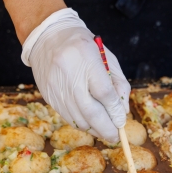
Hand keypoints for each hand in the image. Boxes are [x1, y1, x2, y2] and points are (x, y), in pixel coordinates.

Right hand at [22, 8, 130, 141]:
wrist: (48, 36)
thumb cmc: (83, 47)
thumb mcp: (107, 58)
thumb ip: (118, 84)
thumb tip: (123, 112)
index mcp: (86, 57)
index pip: (104, 92)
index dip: (115, 111)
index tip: (122, 121)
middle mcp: (69, 73)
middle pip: (90, 110)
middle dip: (105, 128)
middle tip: (115, 136)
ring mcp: (56, 86)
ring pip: (78, 118)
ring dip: (94, 128)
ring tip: (104, 130)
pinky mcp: (48, 95)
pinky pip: (67, 116)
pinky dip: (81, 123)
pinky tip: (90, 122)